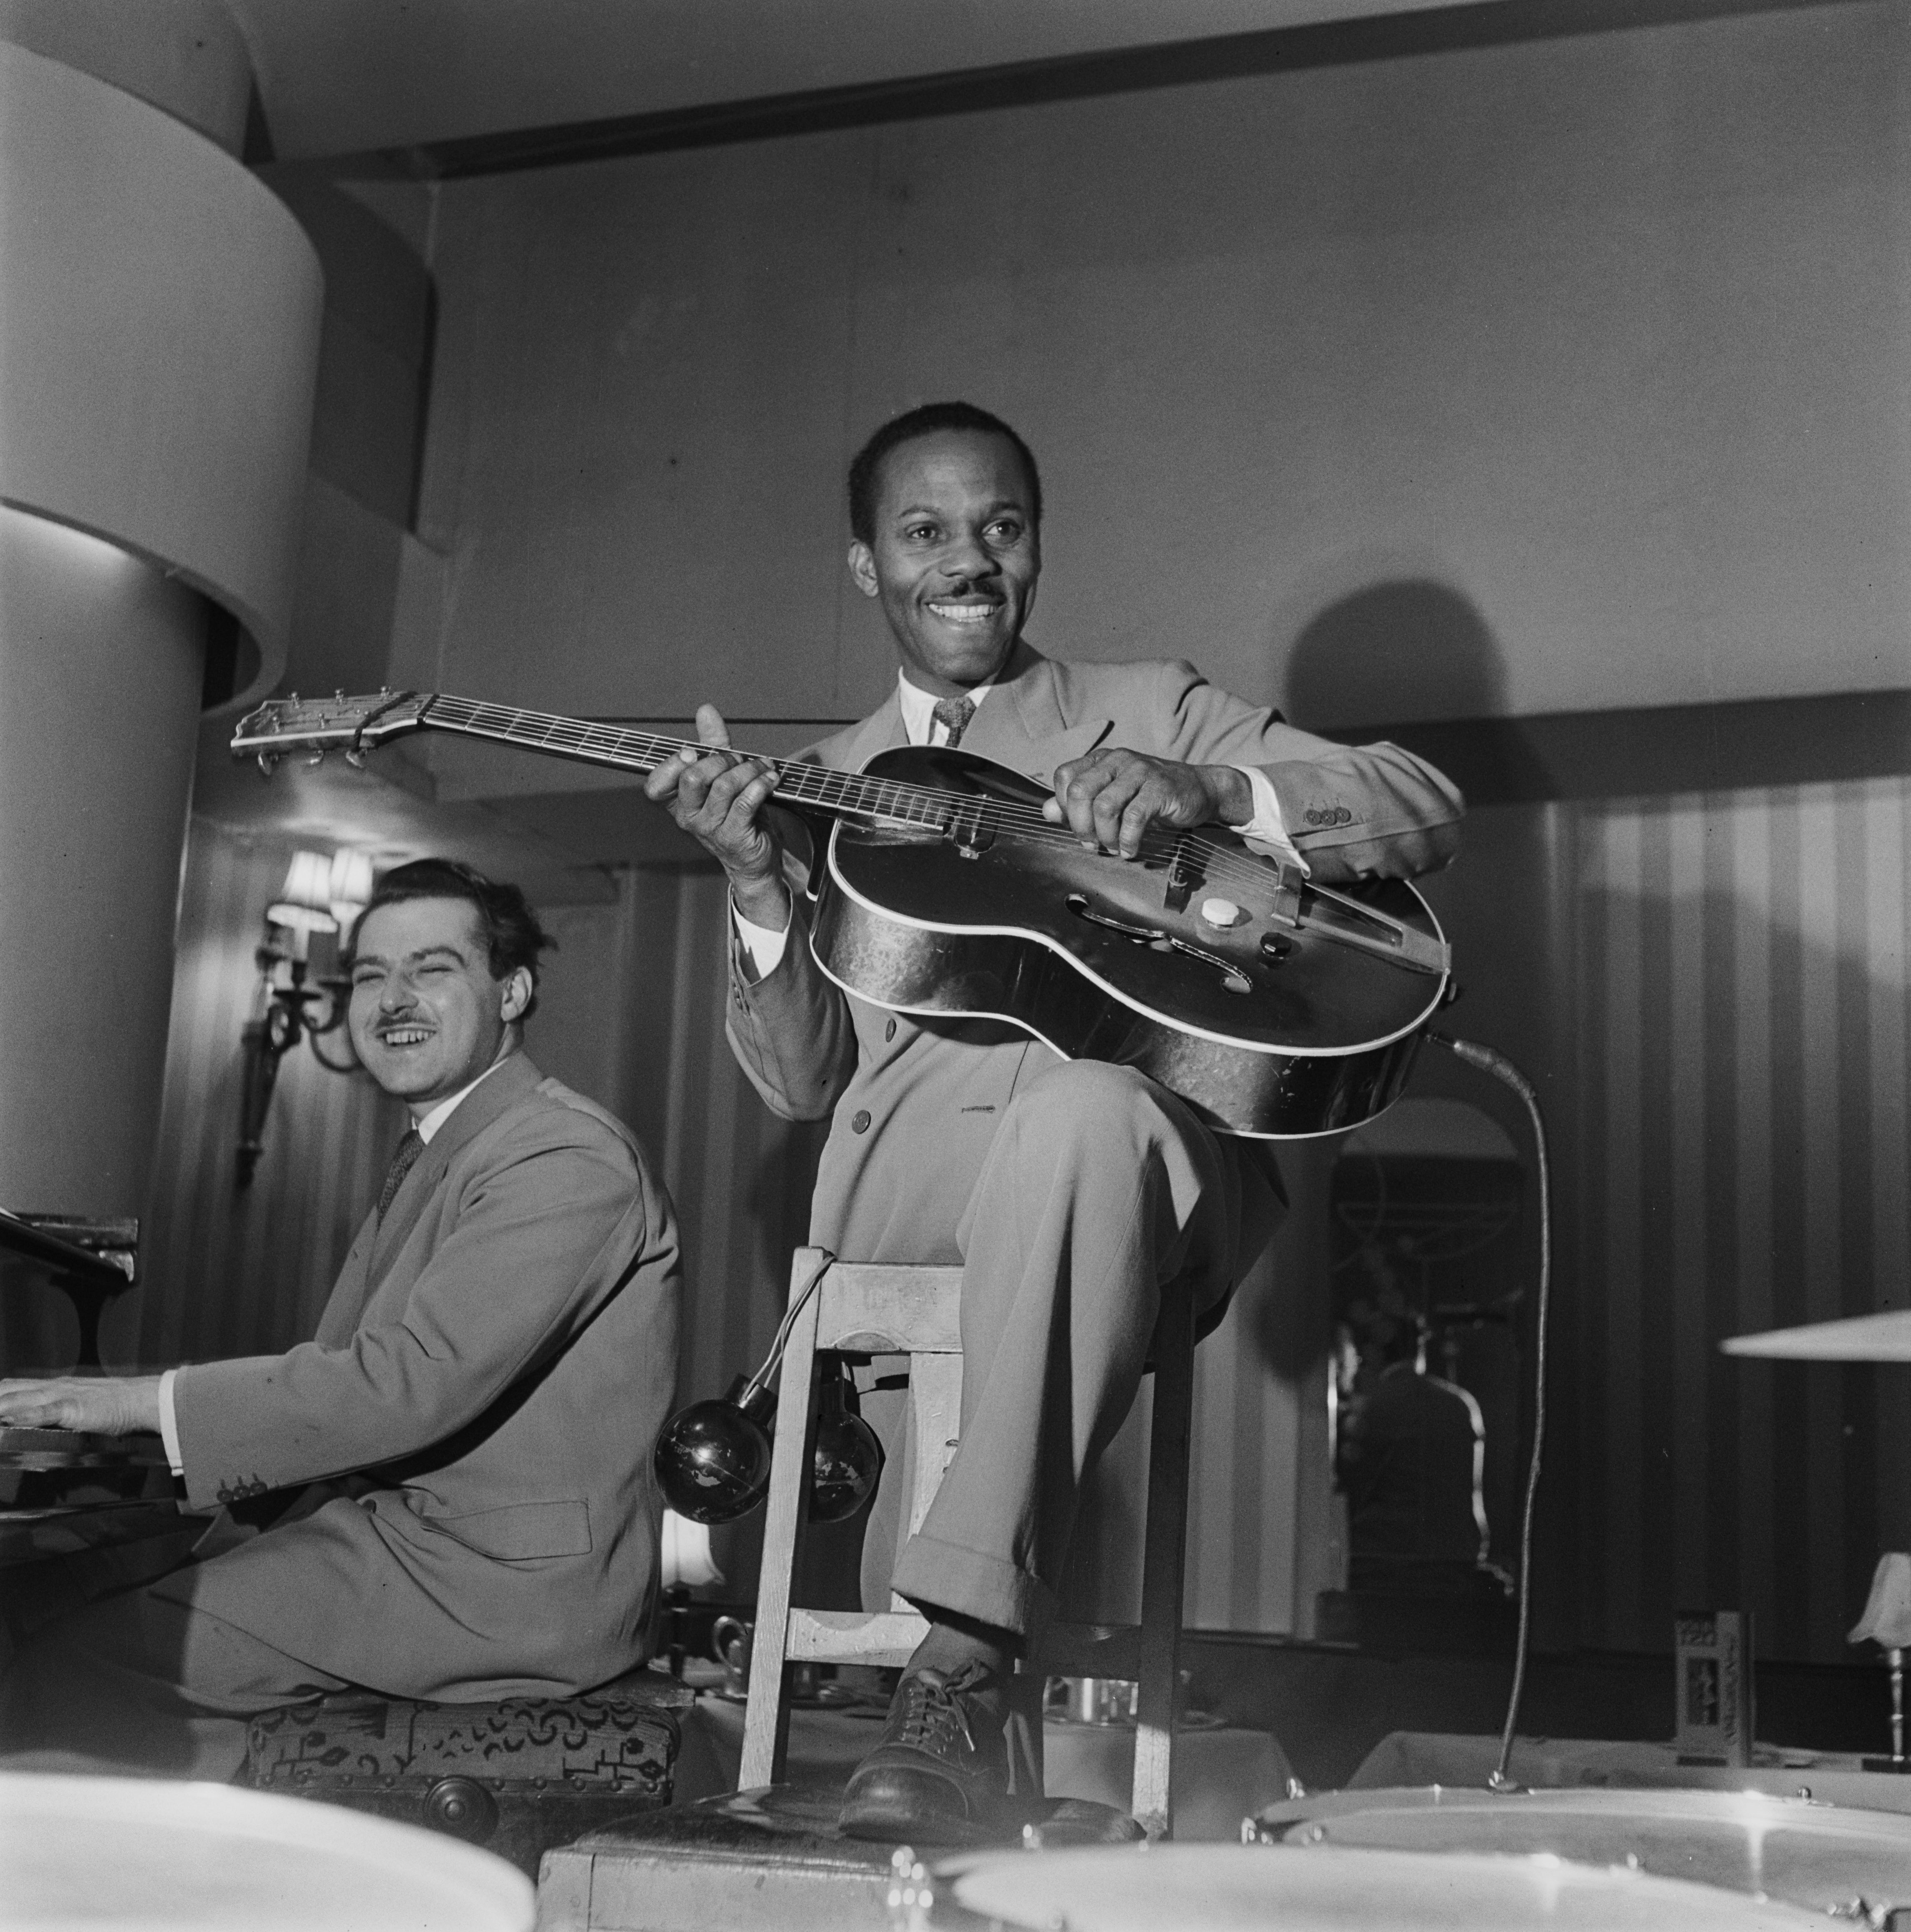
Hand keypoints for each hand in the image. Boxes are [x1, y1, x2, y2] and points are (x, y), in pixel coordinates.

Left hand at [0, 1374, 163, 1434]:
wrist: (143, 1399)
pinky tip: (9, 1419)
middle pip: (9, 1390)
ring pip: (20, 1398)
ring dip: (0, 1406)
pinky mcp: (73, 1407)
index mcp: (55, 1387)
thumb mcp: (83, 1405)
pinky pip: (44, 1412)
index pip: (13, 1387)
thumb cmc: (119, 1405)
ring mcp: (62, 1396)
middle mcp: (54, 1387)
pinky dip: (23, 1416)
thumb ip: (63, 1415)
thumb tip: (47, 1428)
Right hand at [642, 704, 790, 927]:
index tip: (692, 751)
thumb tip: (705, 710)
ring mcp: (710, 829)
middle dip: (721, 760)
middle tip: (740, 759)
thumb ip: (712, 743)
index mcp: (677, 802)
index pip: (655, 785)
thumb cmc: (736, 813)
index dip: (671, 764)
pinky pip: (746, 802)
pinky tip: (771, 780)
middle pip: (693, 778)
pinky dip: (761, 784)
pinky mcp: (735, 837)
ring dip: (748, 770)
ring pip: (723, 786)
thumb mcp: (722, 775)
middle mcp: (688, 817)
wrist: (755, 858)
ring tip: (763, 767)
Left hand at [1043, 750, 1251, 858]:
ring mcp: (1139, 771)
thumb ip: (1078, 805)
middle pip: (1079, 791)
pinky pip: (1133, 818)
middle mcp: (1117, 760)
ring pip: (1104, 806)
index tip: (1078, 828)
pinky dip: (1128, 840)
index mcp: (1101, 760)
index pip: (1064, 777)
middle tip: (1091, 844)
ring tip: (1114, 848)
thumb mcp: (1112, 798)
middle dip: (1081, 825)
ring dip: (1105, 836)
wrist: (1199, 791)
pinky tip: (1131, 850)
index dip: (1064, 808)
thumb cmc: (1150, 797)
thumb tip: (1047, 811)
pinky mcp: (1159, 788)